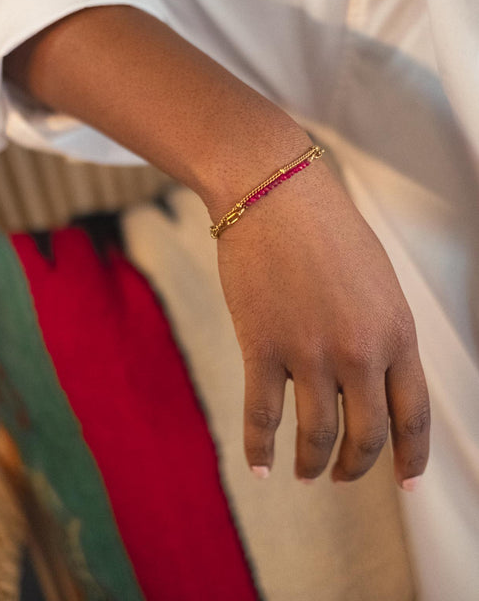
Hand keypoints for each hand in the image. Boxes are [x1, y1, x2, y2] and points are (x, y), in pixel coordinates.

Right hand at [211, 157, 429, 486]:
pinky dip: (261, 450)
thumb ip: (381, 334)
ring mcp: (310, 352)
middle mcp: (360, 349)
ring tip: (305, 474)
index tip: (405, 482)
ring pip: (317, 434)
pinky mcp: (262, 347)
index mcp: (396, 330)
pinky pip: (263, 416)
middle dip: (357, 466)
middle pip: (368, 435)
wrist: (274, 192)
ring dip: (313, 464)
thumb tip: (365, 384)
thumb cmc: (326, 228)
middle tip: (344, 477)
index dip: (411, 456)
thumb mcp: (377, 282)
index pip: (414, 413)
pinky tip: (261, 468)